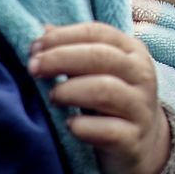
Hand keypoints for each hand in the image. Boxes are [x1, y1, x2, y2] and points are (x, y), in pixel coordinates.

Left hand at [28, 22, 169, 173]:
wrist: (141, 143)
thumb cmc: (110, 99)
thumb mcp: (97, 71)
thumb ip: (73, 50)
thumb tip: (43, 31)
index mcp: (132, 51)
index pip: (97, 32)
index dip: (63, 36)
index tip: (35, 48)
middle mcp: (141, 75)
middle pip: (100, 57)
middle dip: (60, 59)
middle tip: (33, 69)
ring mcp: (140, 107)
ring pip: (105, 90)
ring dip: (69, 91)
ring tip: (52, 97)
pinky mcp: (133, 139)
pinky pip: (107, 130)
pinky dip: (82, 126)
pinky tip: (69, 125)